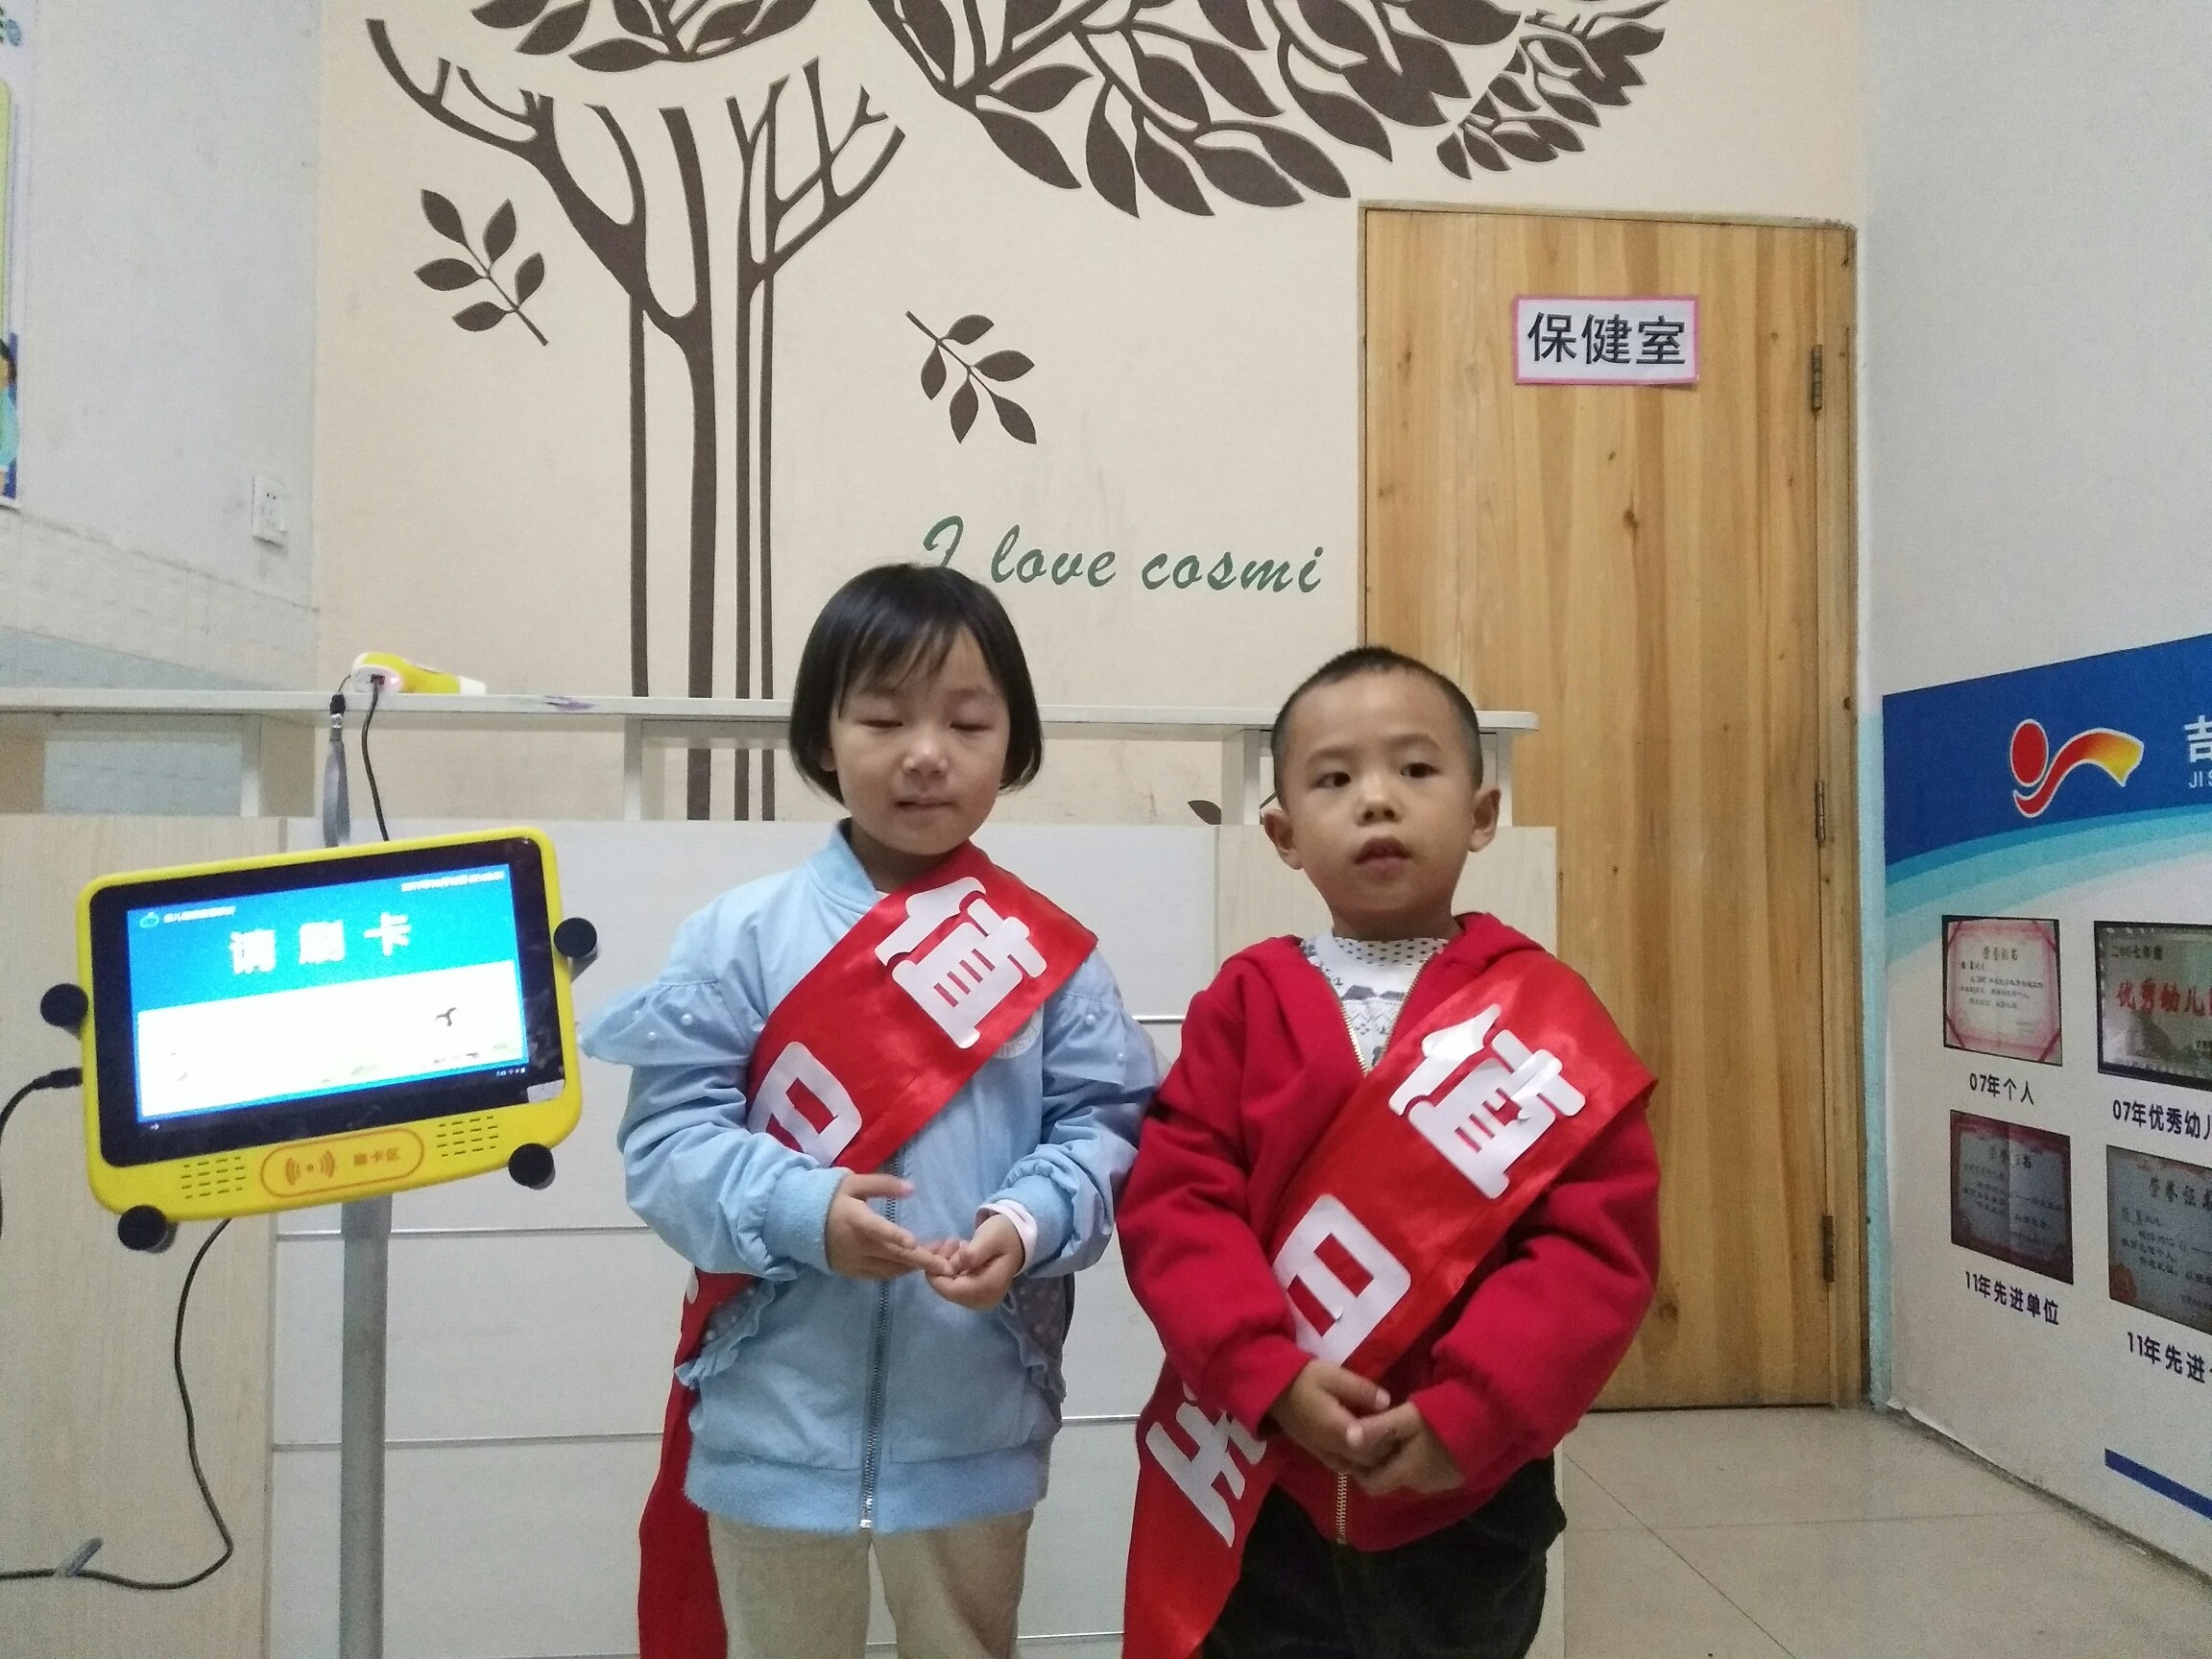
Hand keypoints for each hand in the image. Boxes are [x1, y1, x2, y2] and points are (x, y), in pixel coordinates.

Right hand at [824, 1174, 942, 1280]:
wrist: (798, 1222)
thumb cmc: (831, 1198)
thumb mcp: (854, 1183)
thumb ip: (883, 1185)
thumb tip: (912, 1188)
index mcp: (856, 1220)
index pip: (877, 1230)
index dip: (895, 1237)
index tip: (914, 1243)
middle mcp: (856, 1246)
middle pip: (893, 1255)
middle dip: (922, 1260)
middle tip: (948, 1264)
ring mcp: (854, 1262)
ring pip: (890, 1269)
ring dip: (914, 1266)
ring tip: (939, 1261)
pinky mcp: (852, 1272)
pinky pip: (881, 1275)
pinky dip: (899, 1271)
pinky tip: (915, 1265)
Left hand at [925, 1215, 1025, 1309]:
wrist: (1018, 1240)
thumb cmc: (1004, 1235)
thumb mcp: (990, 1237)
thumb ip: (972, 1253)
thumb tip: (952, 1267)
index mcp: (988, 1287)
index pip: (949, 1289)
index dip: (935, 1271)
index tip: (936, 1247)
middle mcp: (983, 1300)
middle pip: (947, 1290)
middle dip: (939, 1267)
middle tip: (947, 1242)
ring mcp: (980, 1300)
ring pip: (948, 1288)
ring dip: (944, 1267)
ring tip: (954, 1244)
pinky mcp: (977, 1297)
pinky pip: (954, 1287)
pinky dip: (949, 1271)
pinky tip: (956, 1254)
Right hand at [1268, 1363, 1395, 1476]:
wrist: (1270, 1389)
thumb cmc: (1303, 1378)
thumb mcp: (1333, 1375)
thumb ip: (1361, 1389)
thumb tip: (1388, 1402)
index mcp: (1339, 1430)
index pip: (1374, 1445)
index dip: (1391, 1439)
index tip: (1403, 1426)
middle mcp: (1332, 1448)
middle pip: (1368, 1461)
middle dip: (1385, 1452)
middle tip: (1400, 1436)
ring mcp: (1323, 1453)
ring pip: (1356, 1468)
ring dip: (1372, 1461)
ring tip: (1386, 1445)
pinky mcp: (1316, 1452)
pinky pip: (1343, 1467)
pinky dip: (1357, 1464)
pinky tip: (1365, 1452)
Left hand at [1348, 1404, 1465, 1496]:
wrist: (1488, 1419)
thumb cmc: (1443, 1416)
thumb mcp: (1406, 1417)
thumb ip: (1376, 1428)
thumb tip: (1346, 1439)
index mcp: (1407, 1474)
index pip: (1372, 1485)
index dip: (1360, 1470)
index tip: (1357, 1448)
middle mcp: (1422, 1486)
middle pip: (1390, 1481)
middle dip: (1380, 1463)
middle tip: (1376, 1437)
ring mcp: (1440, 1484)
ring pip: (1408, 1478)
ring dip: (1400, 1462)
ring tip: (1398, 1436)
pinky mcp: (1455, 1478)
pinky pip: (1427, 1474)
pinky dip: (1419, 1462)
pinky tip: (1422, 1441)